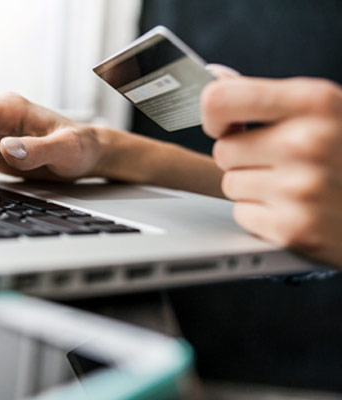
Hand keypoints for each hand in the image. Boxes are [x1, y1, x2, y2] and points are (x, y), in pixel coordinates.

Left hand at [201, 76, 341, 267]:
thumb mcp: (327, 109)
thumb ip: (268, 96)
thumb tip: (215, 77)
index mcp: (315, 102)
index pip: (220, 100)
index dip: (214, 114)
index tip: (224, 123)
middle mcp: (306, 142)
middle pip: (223, 150)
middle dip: (246, 157)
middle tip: (285, 161)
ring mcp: (300, 188)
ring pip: (231, 185)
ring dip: (254, 188)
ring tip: (297, 185)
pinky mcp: (294, 229)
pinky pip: (242, 215)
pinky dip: (263, 216)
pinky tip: (297, 209)